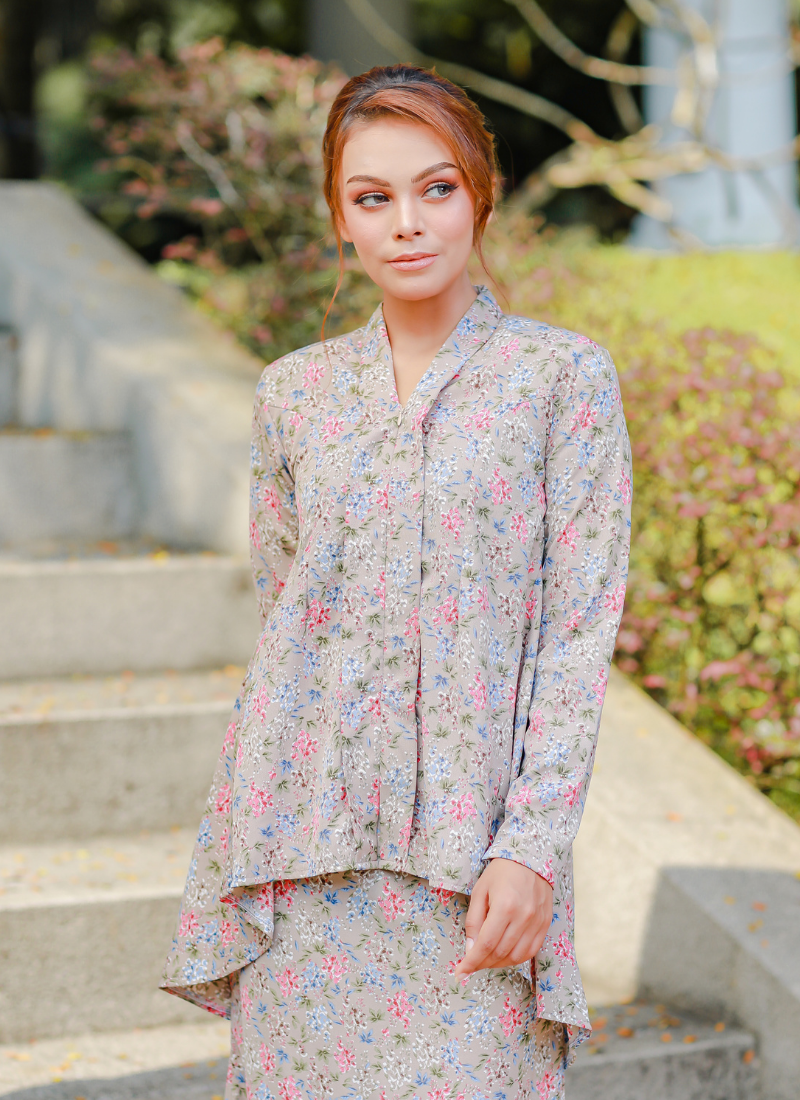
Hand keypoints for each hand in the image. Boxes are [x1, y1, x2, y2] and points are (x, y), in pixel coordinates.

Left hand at [453, 857, 552, 977]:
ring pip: (516, 957)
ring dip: (498, 964)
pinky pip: (531, 951)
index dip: (471, 962)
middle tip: (470, 965)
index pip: (486, 944)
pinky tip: (504, 956)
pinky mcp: (545, 924)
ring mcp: (537, 922)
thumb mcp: (480, 891)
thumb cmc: (501, 873)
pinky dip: (515, 959)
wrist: (530, 859)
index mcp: (504, 907)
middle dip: (482, 964)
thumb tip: (470, 949)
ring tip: (486, 960)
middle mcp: (523, 917)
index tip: (460, 972)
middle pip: (500, 953)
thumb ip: (474, 921)